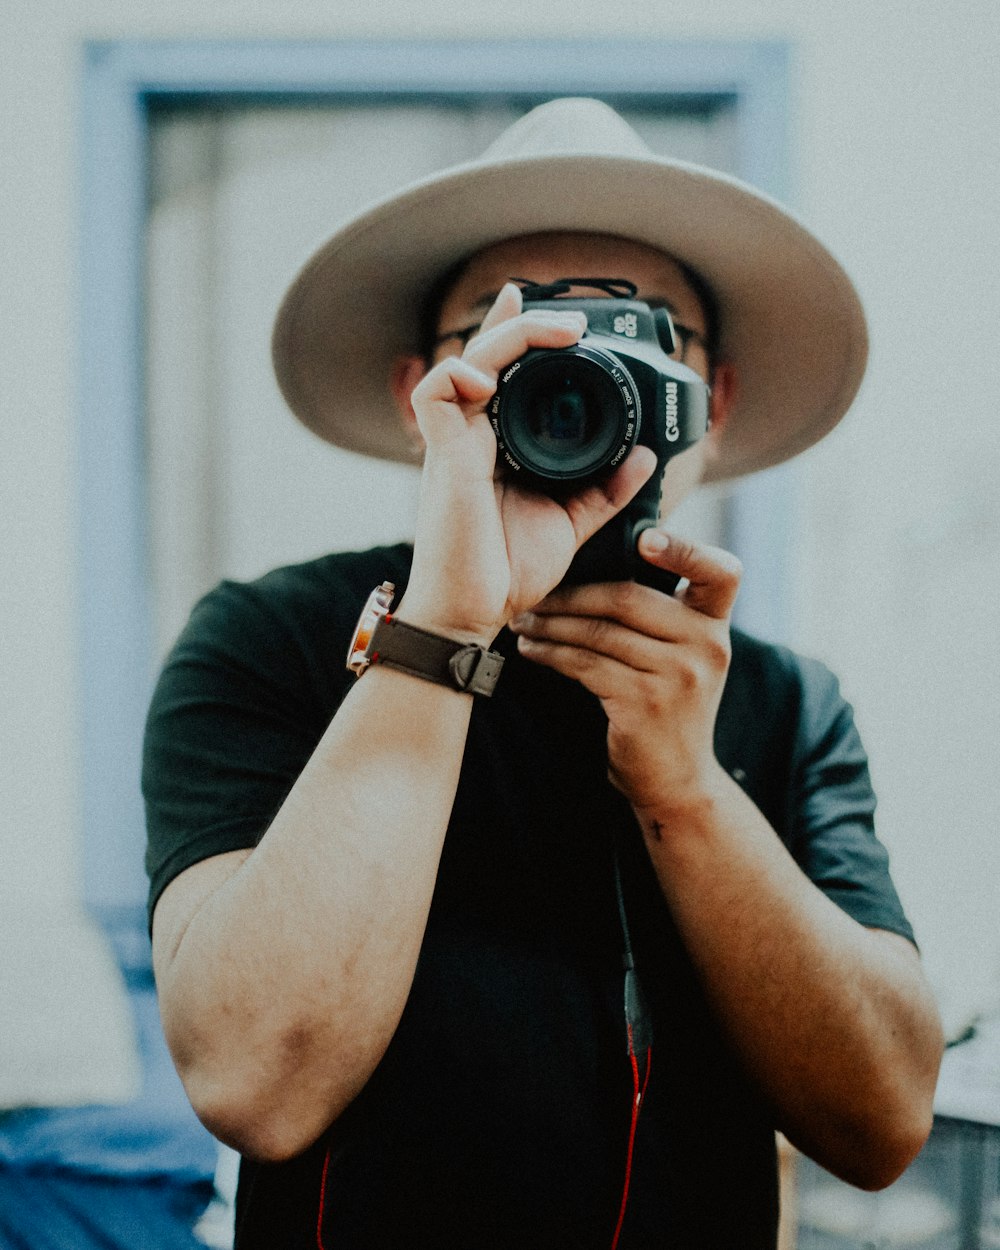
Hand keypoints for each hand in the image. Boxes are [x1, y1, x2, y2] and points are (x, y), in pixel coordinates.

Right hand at [398, 284, 656, 645]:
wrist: (476, 613)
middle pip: (487, 356)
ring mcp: (455, 444)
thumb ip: (604, 490)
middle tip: (577, 324)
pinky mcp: (442, 457)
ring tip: (554, 334)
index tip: (562, 316)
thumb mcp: (571, 523)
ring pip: (464, 361)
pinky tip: (485, 379)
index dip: (522, 334)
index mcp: (499, 446)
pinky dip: (456, 374)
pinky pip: (434, 394)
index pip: (505, 376)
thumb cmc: (507, 573)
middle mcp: (474, 437)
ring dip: (505, 336)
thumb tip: (645, 456)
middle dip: (526, 325)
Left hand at [510, 530, 741, 811]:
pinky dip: (551, 653)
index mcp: (714, 624)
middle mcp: (705, 645)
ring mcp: (677, 676)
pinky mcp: (644, 703)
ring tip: (524, 620)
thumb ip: (664, 613)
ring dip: (552, 623)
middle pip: (629, 597)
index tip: (644, 538)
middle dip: (572, 593)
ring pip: (599, 631)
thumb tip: (601, 560)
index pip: (721, 571)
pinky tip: (531, 649)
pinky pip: (585, 664)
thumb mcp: (685, 655)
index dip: (685, 548)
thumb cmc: (669, 706)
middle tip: (534, 593)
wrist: (676, 780)